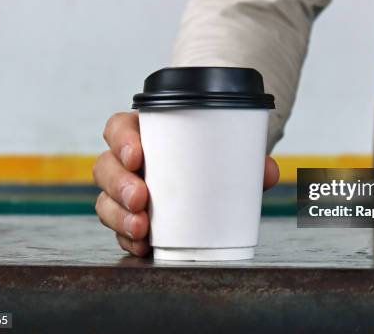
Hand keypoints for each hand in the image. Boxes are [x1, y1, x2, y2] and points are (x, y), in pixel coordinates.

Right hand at [93, 111, 279, 256]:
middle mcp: (128, 163)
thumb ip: (249, 160)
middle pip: (106, 166)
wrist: (211, 182)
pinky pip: (118, 230)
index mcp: (145, 134)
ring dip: (119, 216)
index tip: (137, 155)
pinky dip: (127, 239)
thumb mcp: (226, 154)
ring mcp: (124, 192)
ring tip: (142, 229)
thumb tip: (267, 171)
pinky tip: (142, 246)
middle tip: (141, 198)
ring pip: (105, 200)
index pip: (119, 128)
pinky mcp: (129, 219)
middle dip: (119, 184)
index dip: (121, 139)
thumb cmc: (209, 161)